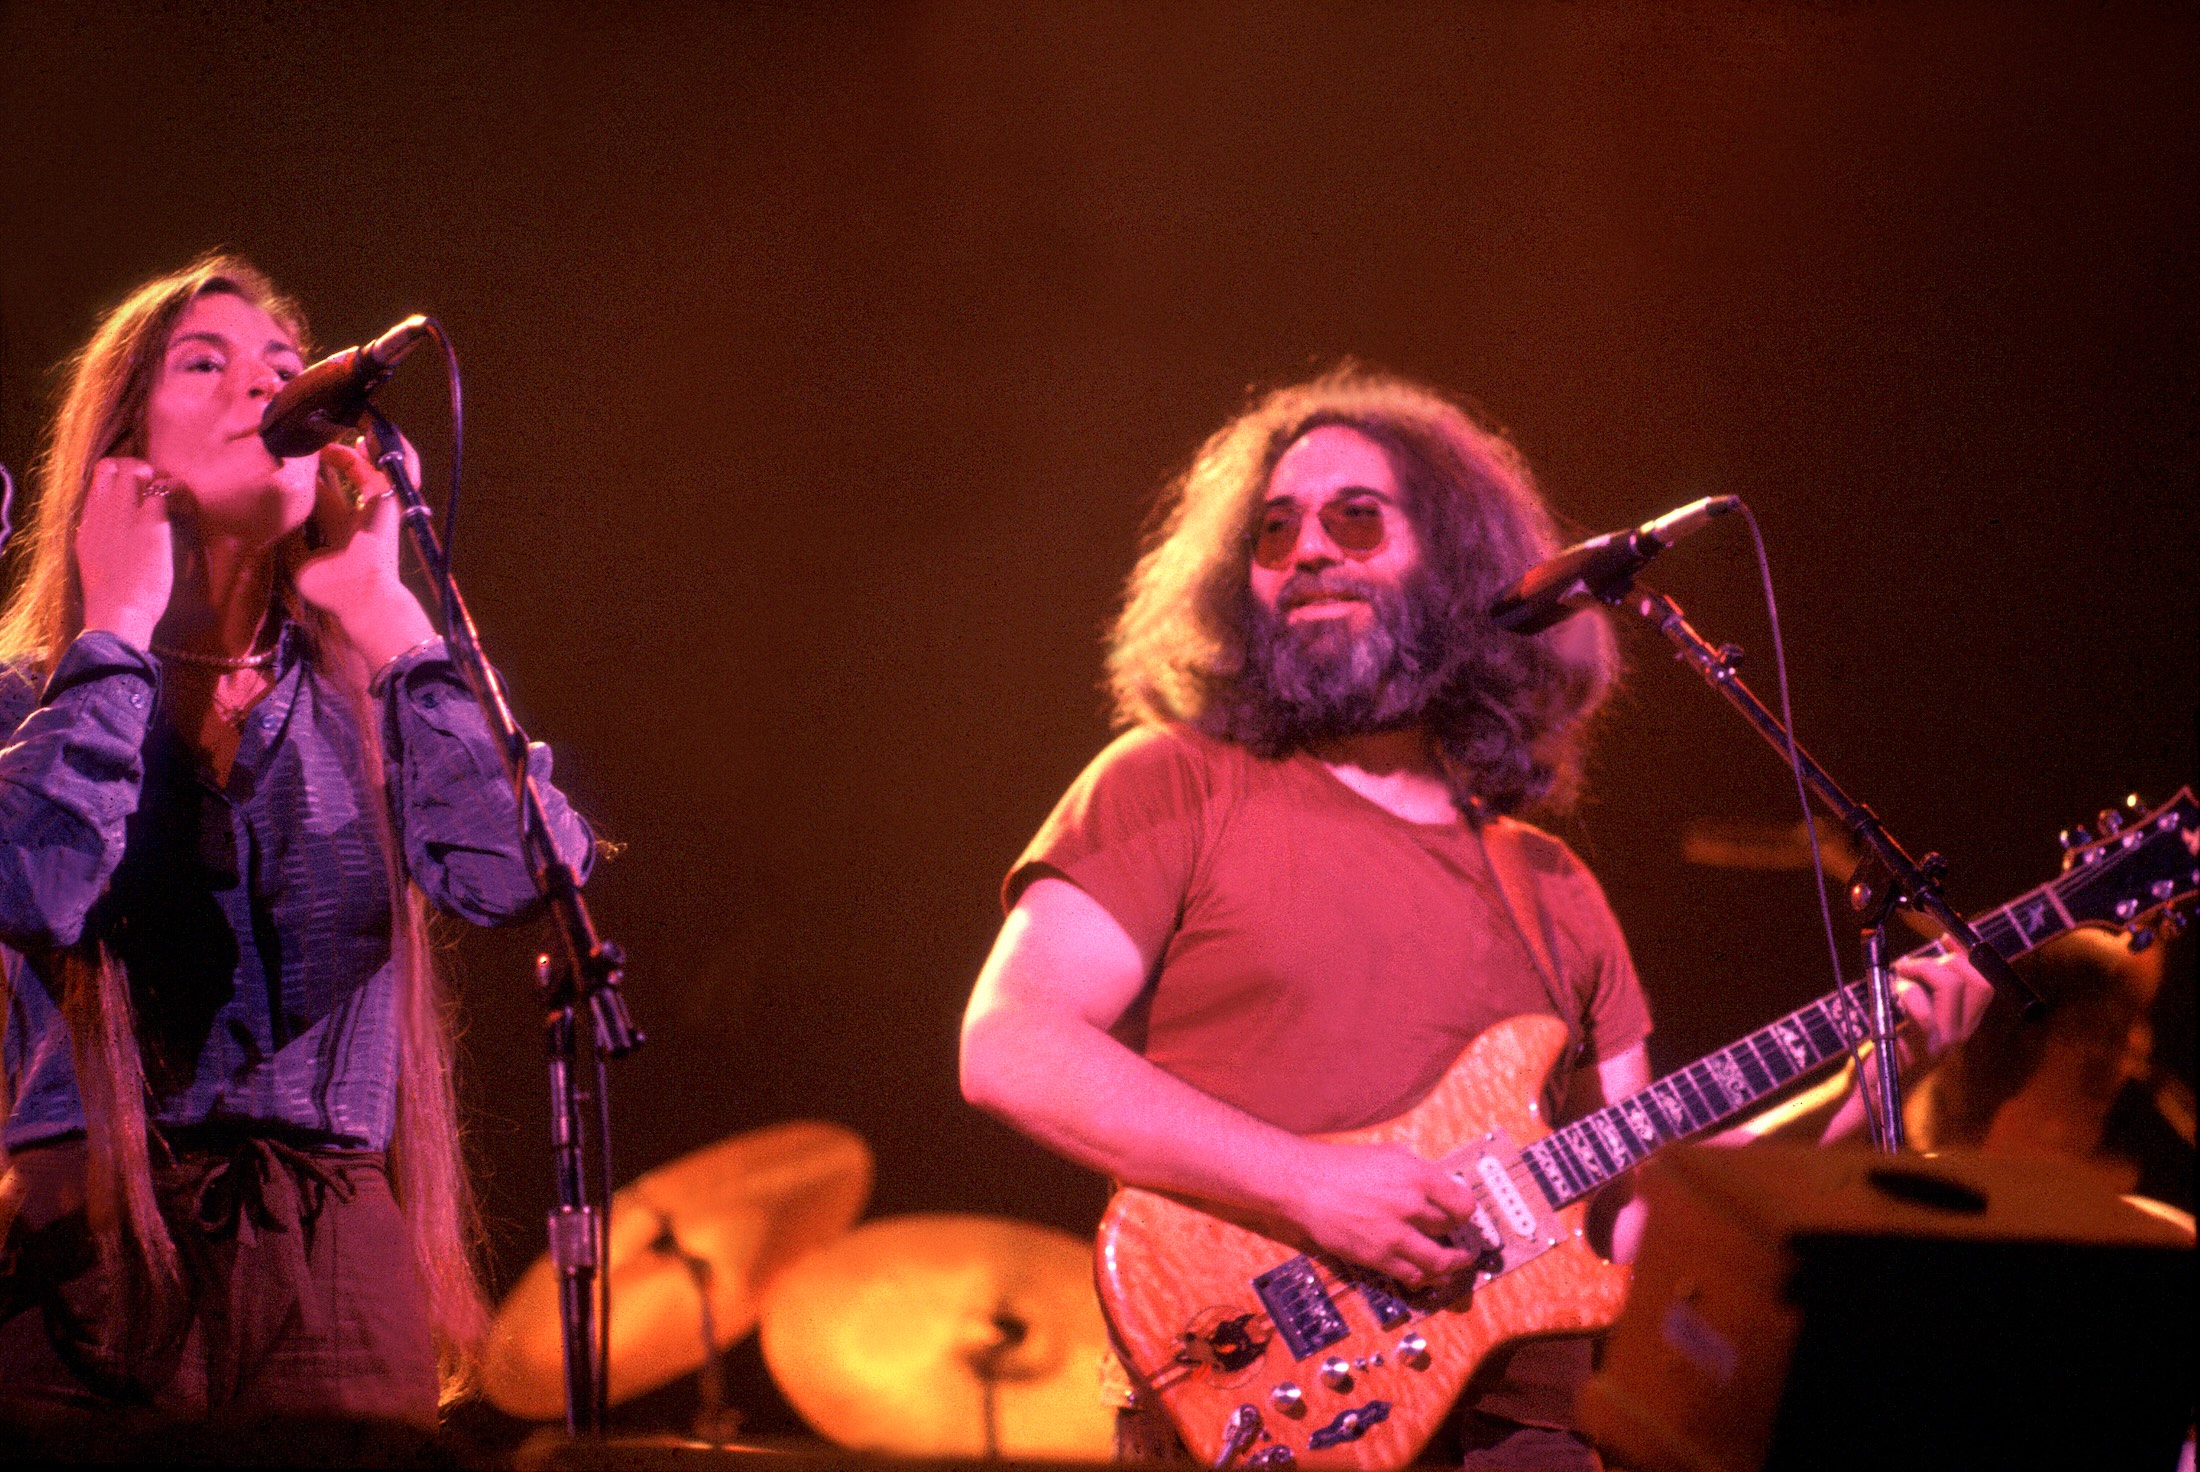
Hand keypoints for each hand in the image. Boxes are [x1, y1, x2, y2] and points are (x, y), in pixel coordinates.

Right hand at [76, 457, 177, 647]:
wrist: (116, 611)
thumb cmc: (108, 596)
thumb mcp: (93, 560)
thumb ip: (101, 538)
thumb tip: (112, 532)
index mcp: (87, 522)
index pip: (96, 479)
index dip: (116, 473)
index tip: (133, 486)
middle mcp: (103, 513)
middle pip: (113, 466)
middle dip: (135, 467)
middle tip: (153, 484)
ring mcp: (125, 516)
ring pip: (136, 472)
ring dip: (155, 477)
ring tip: (168, 490)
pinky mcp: (150, 525)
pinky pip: (164, 492)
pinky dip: (175, 490)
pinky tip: (182, 498)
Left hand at [288, 437, 432, 666]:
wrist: (360, 596)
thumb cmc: (330, 588)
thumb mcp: (298, 562)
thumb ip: (287, 540)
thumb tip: (272, 516)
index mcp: (339, 531)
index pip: (322, 497)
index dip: (308, 479)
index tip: (289, 463)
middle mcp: (356, 516)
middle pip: (341, 478)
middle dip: (325, 458)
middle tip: (304, 439)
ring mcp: (372, 508)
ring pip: (362, 468)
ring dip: (346, 449)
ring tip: (328, 431)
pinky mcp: (383, 500)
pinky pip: (376, 467)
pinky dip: (362, 452)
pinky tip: (341, 438)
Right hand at [1282, 1141, 1485, 1287]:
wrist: (1304, 1185)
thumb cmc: (1342, 1165)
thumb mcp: (1389, 1154)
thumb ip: (1418, 1172)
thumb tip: (1440, 1188)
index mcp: (1417, 1176)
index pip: (1462, 1204)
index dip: (1465, 1211)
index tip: (1462, 1215)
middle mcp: (1410, 1206)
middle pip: (1450, 1230)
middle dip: (1454, 1234)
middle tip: (1457, 1237)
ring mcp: (1394, 1235)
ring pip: (1439, 1261)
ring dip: (1452, 1264)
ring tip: (1456, 1264)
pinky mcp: (1378, 1257)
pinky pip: (1413, 1275)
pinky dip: (1425, 1278)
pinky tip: (1428, 1275)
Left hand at [1892, 944, 1996, 1060]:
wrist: (1880, 1083)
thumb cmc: (1894, 1041)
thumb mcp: (1917, 1007)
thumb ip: (1932, 982)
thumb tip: (1945, 942)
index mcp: (1966, 1021)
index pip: (1985, 982)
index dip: (1968, 955)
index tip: (1945, 938)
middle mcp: (1963, 1031)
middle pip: (1975, 980)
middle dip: (1942, 961)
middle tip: (1911, 967)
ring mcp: (1946, 1040)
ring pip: (1951, 985)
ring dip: (1921, 970)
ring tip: (1901, 977)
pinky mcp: (1924, 1046)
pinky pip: (1923, 1010)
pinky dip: (1907, 992)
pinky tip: (1895, 996)